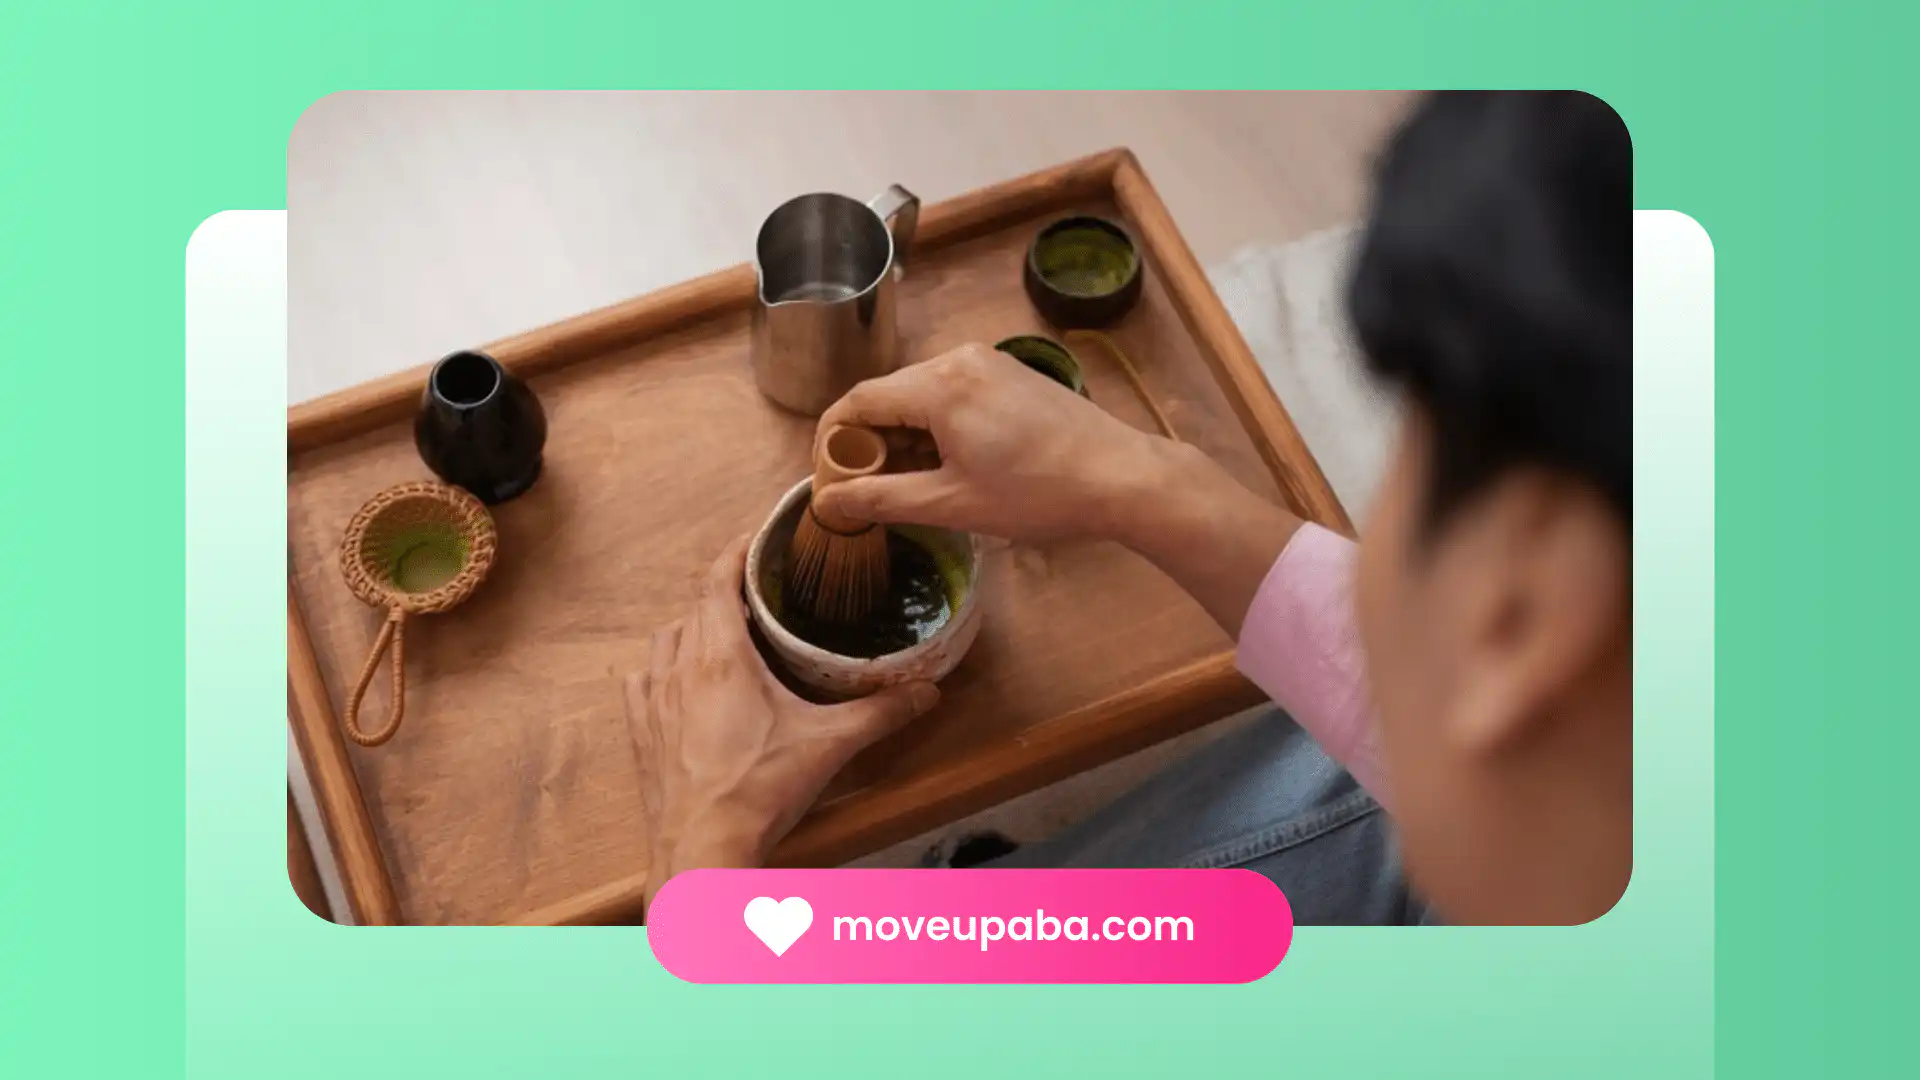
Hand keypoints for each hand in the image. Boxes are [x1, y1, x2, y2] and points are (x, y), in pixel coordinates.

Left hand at [626, 536, 939, 899]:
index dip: (736, 552)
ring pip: (665, 639)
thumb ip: (880, 713)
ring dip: (691, 627)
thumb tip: (927, 691)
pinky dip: (660, 667)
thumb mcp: (829, 746)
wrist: (703, 848)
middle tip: (758, 592)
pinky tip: (677, 680)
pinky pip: (641, 680)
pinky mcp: (640, 731)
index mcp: (721, 658)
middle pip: (695, 607)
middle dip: (724, 592)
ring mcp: (654, 700)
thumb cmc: (761, 790)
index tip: (758, 539)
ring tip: (722, 634)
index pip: (718, 581)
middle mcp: (681, 668)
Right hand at [812, 342, 1172, 544]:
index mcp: (938, 384)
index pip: (858, 400)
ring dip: (906, 437)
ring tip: (915, 485)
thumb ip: (882, 499)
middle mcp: (959, 359)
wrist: (1121, 476)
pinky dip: (938, 426)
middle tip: (871, 491)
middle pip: (889, 395)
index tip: (829, 478)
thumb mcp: (951, 504)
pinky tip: (952, 465)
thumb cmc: (1037, 493)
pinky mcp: (1011, 374)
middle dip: (871, 442)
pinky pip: (954, 393)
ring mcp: (989, 363)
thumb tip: (827, 502)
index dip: (833, 440)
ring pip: (922, 395)